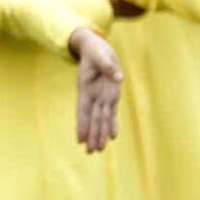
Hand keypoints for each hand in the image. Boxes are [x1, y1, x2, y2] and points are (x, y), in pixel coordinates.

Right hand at [69, 26, 122, 153]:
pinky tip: (113, 136)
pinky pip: (111, 112)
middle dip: (92, 135)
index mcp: (86, 88)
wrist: (96, 48)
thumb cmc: (95, 51)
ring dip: (100, 134)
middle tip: (91, 152)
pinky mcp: (110, 95)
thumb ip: (108, 66)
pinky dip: (112, 124)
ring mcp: (102, 96)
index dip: (82, 125)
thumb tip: (118, 78)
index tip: (80, 139)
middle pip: (93, 119)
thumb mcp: (100, 55)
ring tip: (98, 150)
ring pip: (101, 119)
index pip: (83, 110)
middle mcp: (93, 96)